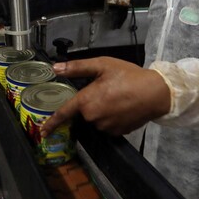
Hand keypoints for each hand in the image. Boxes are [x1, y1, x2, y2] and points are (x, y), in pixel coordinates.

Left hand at [41, 57, 169, 136]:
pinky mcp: (117, 133)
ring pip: (96, 120)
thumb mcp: (102, 65)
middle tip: (107, 90)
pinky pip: (108, 125)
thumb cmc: (128, 76)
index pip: (64, 114)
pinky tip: (123, 107)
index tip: (43, 132)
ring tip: (117, 97)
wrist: (155, 93)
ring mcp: (105, 127)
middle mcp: (93, 117)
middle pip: (84, 113)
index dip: (52, 123)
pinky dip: (111, 118)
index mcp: (86, 101)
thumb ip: (77, 68)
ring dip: (101, 111)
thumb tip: (55, 68)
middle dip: (91, 103)